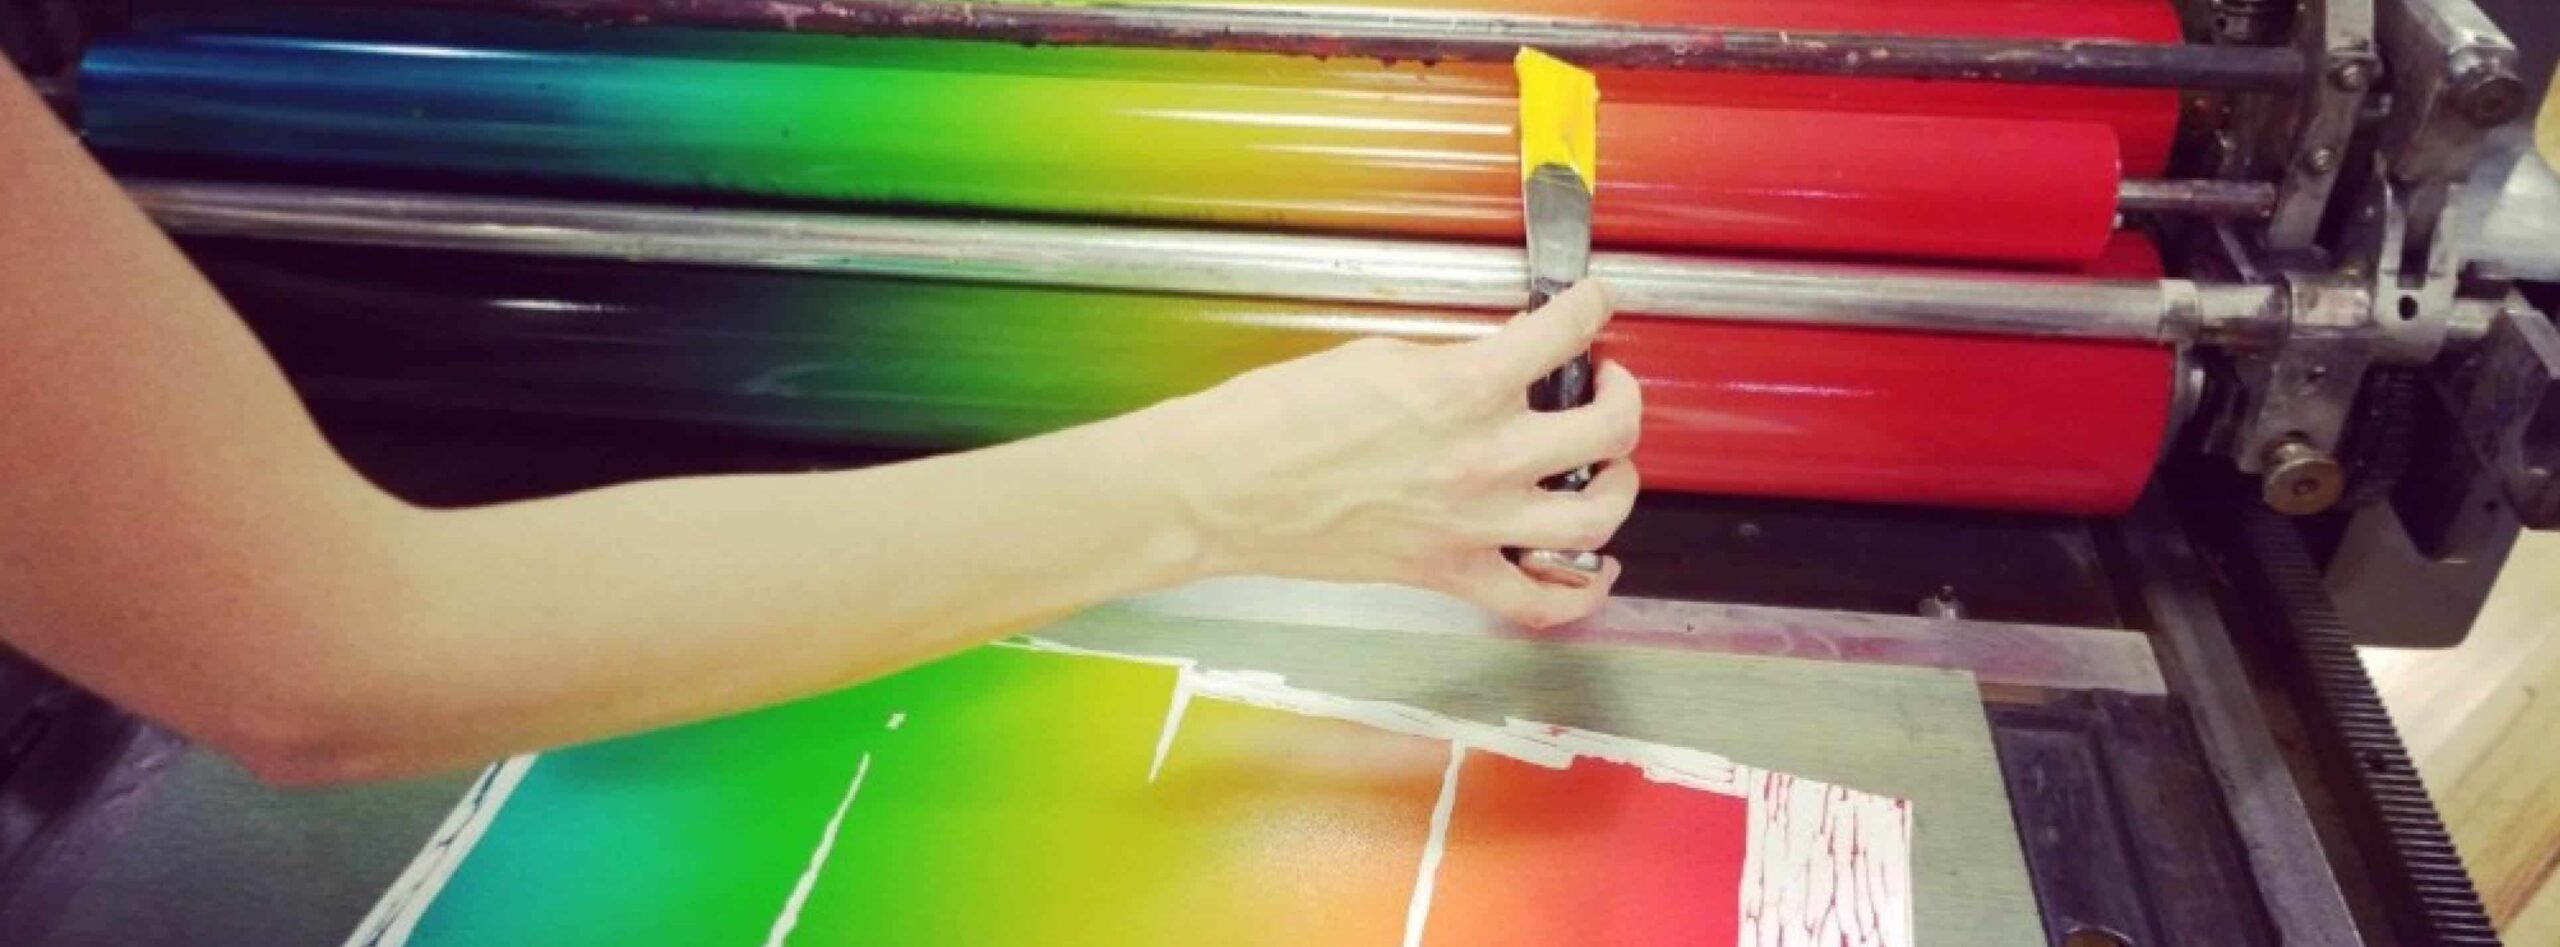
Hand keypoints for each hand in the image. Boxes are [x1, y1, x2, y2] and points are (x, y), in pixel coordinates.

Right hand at [1151, 282, 1640, 627]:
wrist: (1223, 488)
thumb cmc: (1277, 417)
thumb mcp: (1377, 357)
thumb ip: (1453, 362)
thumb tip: (1497, 364)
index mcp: (1464, 387)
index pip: (1566, 333)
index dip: (1593, 308)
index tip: (1594, 305)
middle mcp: (1485, 458)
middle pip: (1609, 429)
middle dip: (1622, 395)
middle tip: (1605, 383)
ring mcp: (1474, 524)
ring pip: (1597, 515)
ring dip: (1619, 485)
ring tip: (1608, 466)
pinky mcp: (1449, 573)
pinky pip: (1541, 600)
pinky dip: (1582, 590)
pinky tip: (1598, 567)